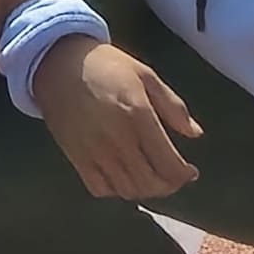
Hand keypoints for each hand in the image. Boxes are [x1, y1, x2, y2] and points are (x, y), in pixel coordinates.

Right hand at [30, 30, 204, 203]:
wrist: (57, 63)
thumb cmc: (106, 65)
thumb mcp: (146, 75)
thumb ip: (173, 106)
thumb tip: (195, 134)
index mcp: (139, 115)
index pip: (169, 164)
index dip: (184, 175)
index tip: (190, 172)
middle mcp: (118, 139)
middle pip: (151, 183)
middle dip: (168, 186)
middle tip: (173, 177)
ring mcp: (95, 152)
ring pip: (127, 191)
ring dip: (145, 191)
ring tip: (151, 178)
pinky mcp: (76, 157)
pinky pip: (100, 189)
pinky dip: (116, 191)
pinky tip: (123, 177)